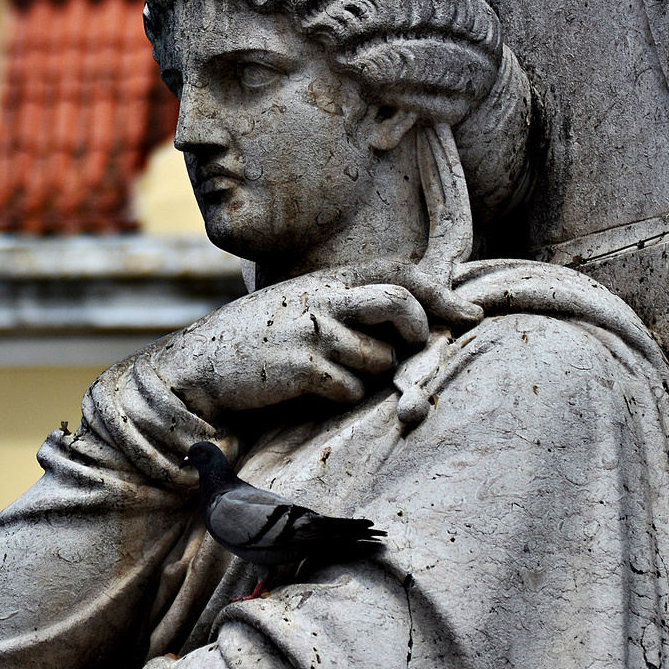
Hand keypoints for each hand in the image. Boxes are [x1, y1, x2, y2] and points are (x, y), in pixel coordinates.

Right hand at [150, 275, 429, 422]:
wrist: (199, 365)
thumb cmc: (261, 340)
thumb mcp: (303, 305)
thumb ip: (347, 304)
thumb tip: (409, 314)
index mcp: (328, 281)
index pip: (399, 272)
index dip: (440, 293)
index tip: (470, 313)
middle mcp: (323, 300)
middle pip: (399, 304)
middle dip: (418, 331)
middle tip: (414, 348)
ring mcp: (310, 333)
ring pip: (378, 358)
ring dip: (370, 374)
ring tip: (337, 373)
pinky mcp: (298, 368)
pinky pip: (349, 388)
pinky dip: (342, 396)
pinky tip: (315, 391)